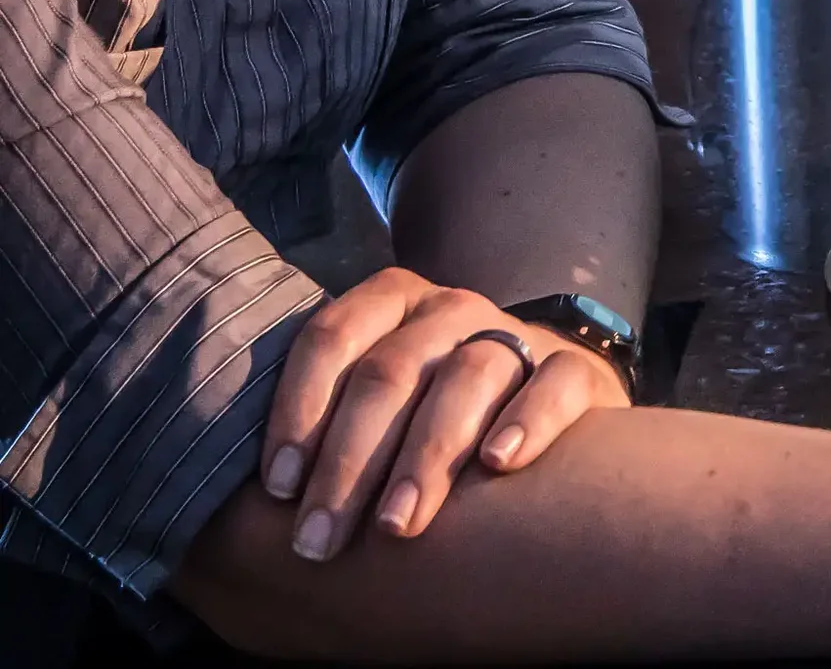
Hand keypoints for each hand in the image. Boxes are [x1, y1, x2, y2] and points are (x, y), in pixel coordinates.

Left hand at [260, 268, 630, 560]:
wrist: (540, 393)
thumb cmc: (425, 412)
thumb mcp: (373, 398)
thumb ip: (326, 418)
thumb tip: (243, 494)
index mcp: (391, 303)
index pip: (332, 336)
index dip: (299, 410)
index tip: (279, 490)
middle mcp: (451, 309)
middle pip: (392, 371)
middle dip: (349, 462)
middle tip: (320, 541)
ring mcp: (515, 333)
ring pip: (470, 375)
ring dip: (427, 454)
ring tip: (398, 525)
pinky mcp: (574, 369)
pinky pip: (555, 383)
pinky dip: (527, 419)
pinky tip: (498, 465)